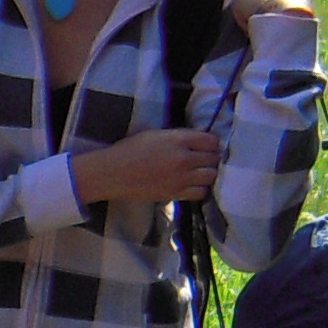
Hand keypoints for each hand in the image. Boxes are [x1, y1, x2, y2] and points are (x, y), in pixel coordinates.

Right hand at [72, 129, 219, 207]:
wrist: (114, 172)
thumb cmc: (130, 149)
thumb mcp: (155, 134)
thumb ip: (178, 137)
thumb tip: (197, 141)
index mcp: (178, 139)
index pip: (211, 141)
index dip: (211, 143)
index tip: (206, 146)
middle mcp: (183, 158)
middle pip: (213, 159)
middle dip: (211, 158)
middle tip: (203, 160)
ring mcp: (181, 178)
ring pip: (210, 176)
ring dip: (208, 174)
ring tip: (199, 173)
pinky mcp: (176, 193)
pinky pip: (200, 193)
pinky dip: (200, 188)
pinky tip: (192, 185)